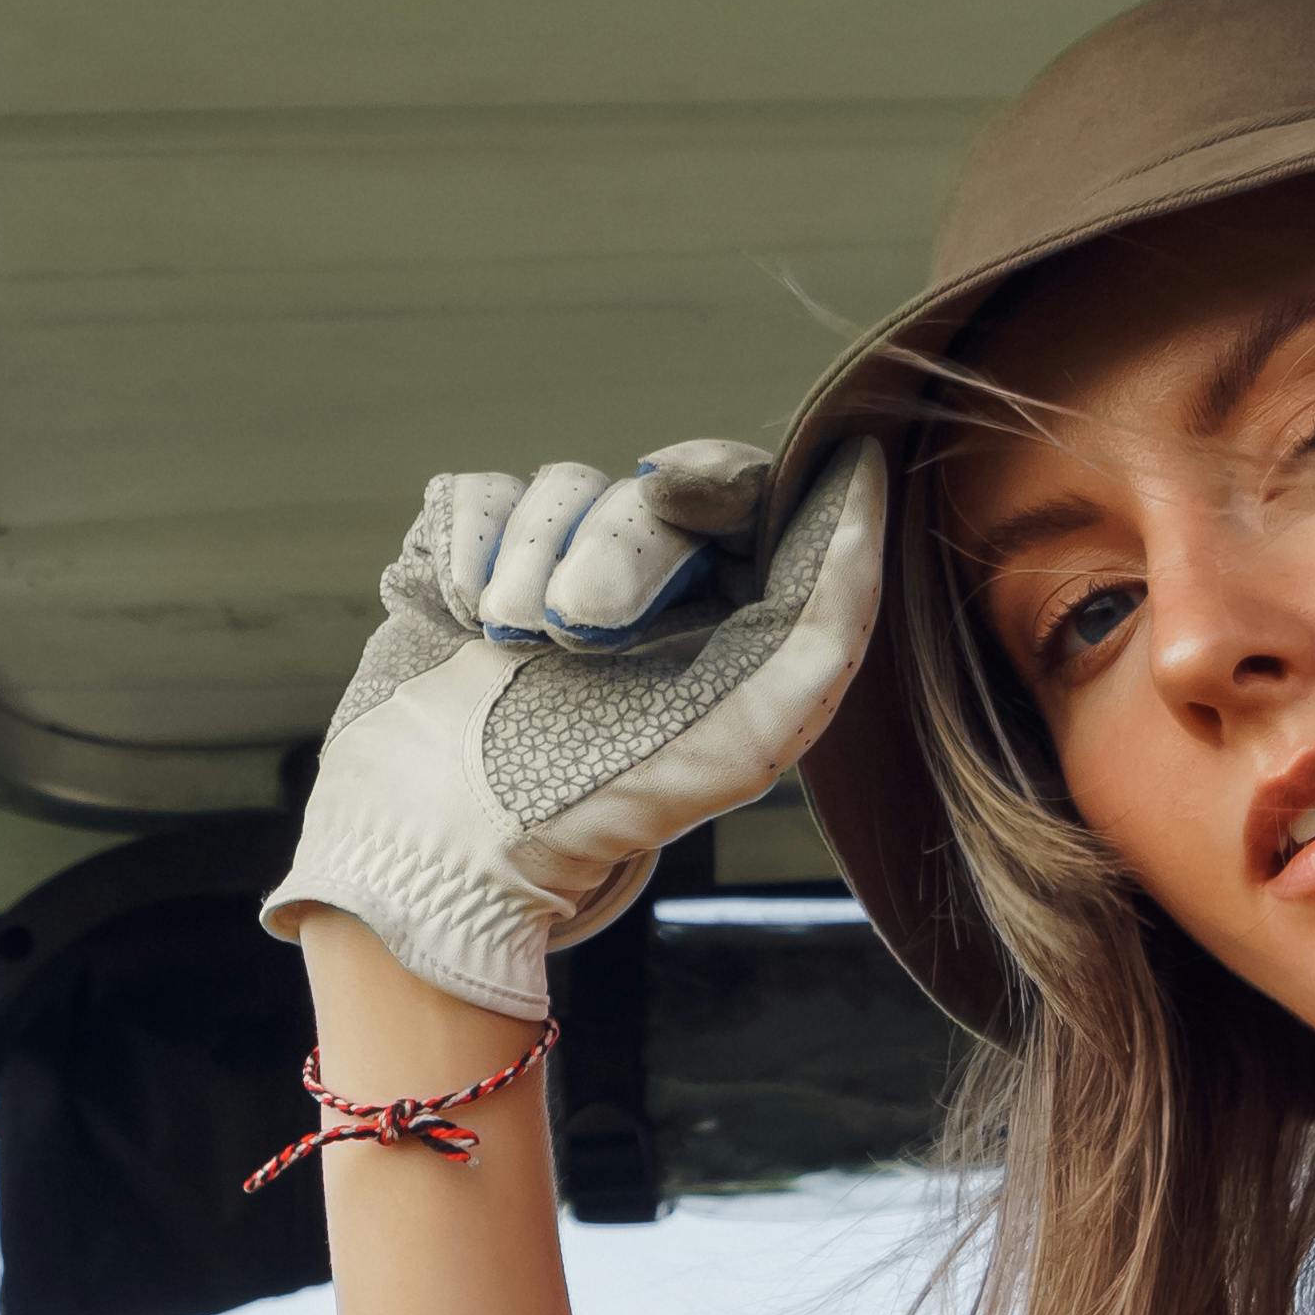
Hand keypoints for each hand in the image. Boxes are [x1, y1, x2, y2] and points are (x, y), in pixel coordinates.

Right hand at [262, 438, 888, 1019]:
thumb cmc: (611, 800)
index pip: (745, 490)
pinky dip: (470, 549)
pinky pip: (476, 494)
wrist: (450, 843)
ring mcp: (548, 565)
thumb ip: (833, 607)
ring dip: (532, 568)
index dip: (715, 476)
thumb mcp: (755, 729)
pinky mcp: (464, 558)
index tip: (675, 494)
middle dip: (613, 551)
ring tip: (514, 647)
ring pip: (558, 487)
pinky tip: (467, 619)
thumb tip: (863, 471)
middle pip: (647, 490)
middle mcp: (639, 579)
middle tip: (580, 635)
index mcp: (721, 611)